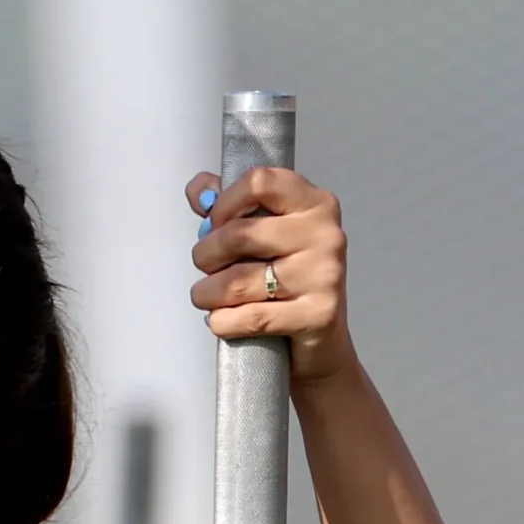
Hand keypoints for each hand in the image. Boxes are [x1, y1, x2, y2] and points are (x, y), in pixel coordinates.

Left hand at [187, 166, 357, 383]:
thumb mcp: (263, 234)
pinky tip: (221, 320)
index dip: (225, 203)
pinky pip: (250, 317)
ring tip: (205, 296)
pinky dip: (223, 321)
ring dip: (207, 293)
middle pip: (239, 234)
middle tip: (206, 267)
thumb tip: (198, 191)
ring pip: (238, 281)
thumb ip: (229, 207)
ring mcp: (324, 275)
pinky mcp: (318, 315)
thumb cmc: (286, 280)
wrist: (320, 341)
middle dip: (206, 255)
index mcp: (314, 203)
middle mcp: (325, 234)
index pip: (259, 182)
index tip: (216, 224)